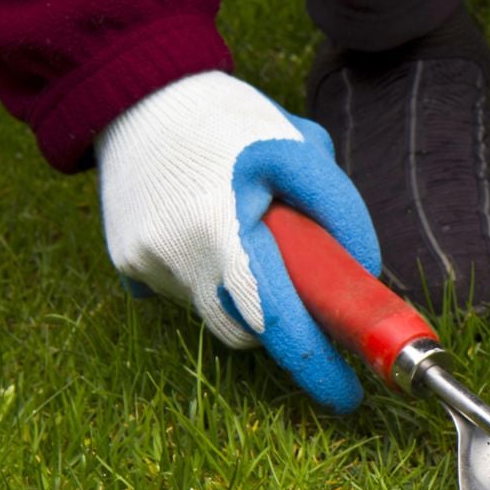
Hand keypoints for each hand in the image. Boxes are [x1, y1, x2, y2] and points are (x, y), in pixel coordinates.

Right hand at [95, 71, 380, 410]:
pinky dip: (209, 277)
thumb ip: (338, 207)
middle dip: (282, 319)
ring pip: (217, 313)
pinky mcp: (127, 264)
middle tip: (304, 287)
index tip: (347, 394)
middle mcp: (175, 256)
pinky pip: (184, 294)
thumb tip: (363, 269)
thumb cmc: (230, 121)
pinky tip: (205, 227)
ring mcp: (144, 264)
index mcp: (220, 225)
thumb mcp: (297, 147)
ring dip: (244, 295)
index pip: (275, 319)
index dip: (315, 365)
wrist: (138, 96)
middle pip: (246, 329)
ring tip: (245, 232)